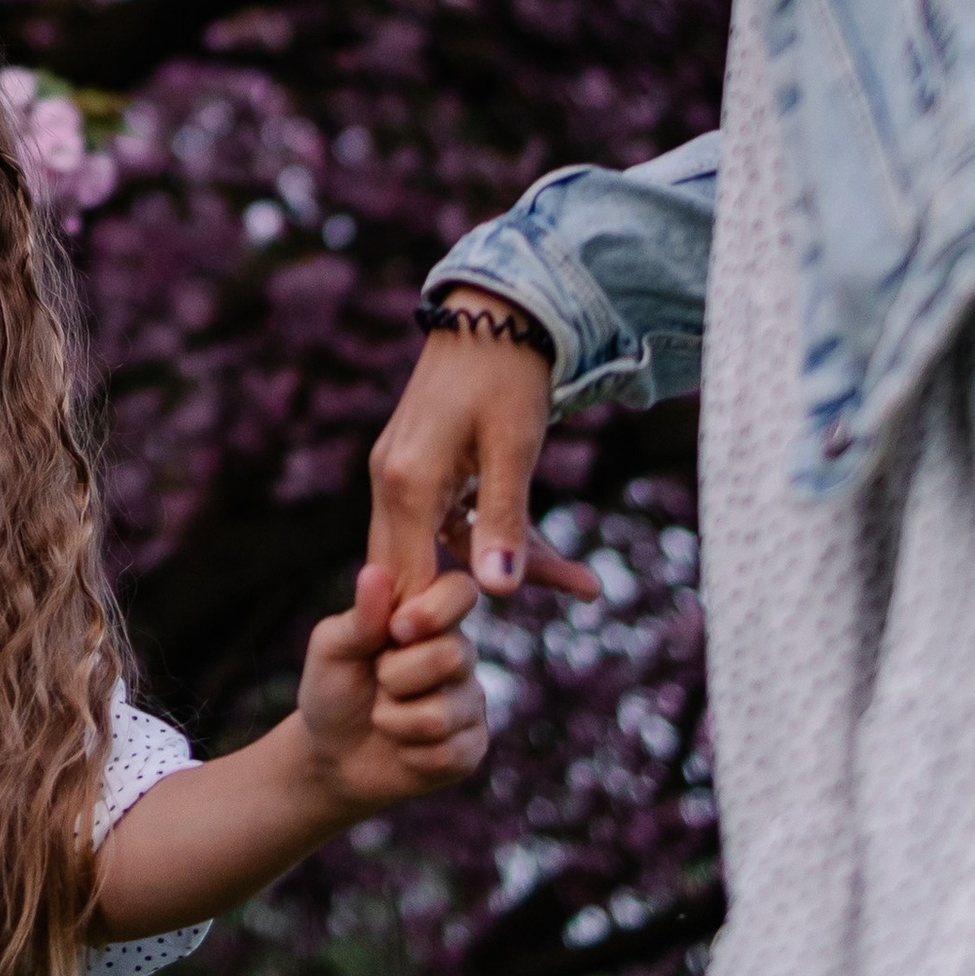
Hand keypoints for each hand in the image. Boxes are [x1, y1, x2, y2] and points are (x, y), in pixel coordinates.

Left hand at [294, 567, 488, 816]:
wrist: (332, 754)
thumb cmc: (332, 687)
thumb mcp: (333, 648)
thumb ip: (360, 617)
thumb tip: (375, 573)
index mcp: (426, 616)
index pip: (461, 590)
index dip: (436, 609)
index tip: (398, 628)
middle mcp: (458, 652)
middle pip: (454, 655)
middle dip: (397, 676)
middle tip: (378, 680)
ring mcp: (469, 700)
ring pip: (444, 712)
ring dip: (396, 720)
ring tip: (384, 716)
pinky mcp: (472, 745)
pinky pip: (451, 752)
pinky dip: (411, 753)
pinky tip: (402, 747)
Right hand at [366, 289, 596, 606]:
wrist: (492, 314)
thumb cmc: (506, 376)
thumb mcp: (513, 449)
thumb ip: (504, 522)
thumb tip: (498, 594)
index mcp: (406, 484)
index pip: (406, 582)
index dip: (435, 625)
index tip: (476, 662)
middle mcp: (389, 481)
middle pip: (414, 573)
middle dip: (468, 607)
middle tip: (531, 627)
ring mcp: (399, 474)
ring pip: (439, 549)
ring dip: (499, 568)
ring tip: (584, 582)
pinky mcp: (418, 468)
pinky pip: (448, 523)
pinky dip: (494, 540)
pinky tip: (555, 555)